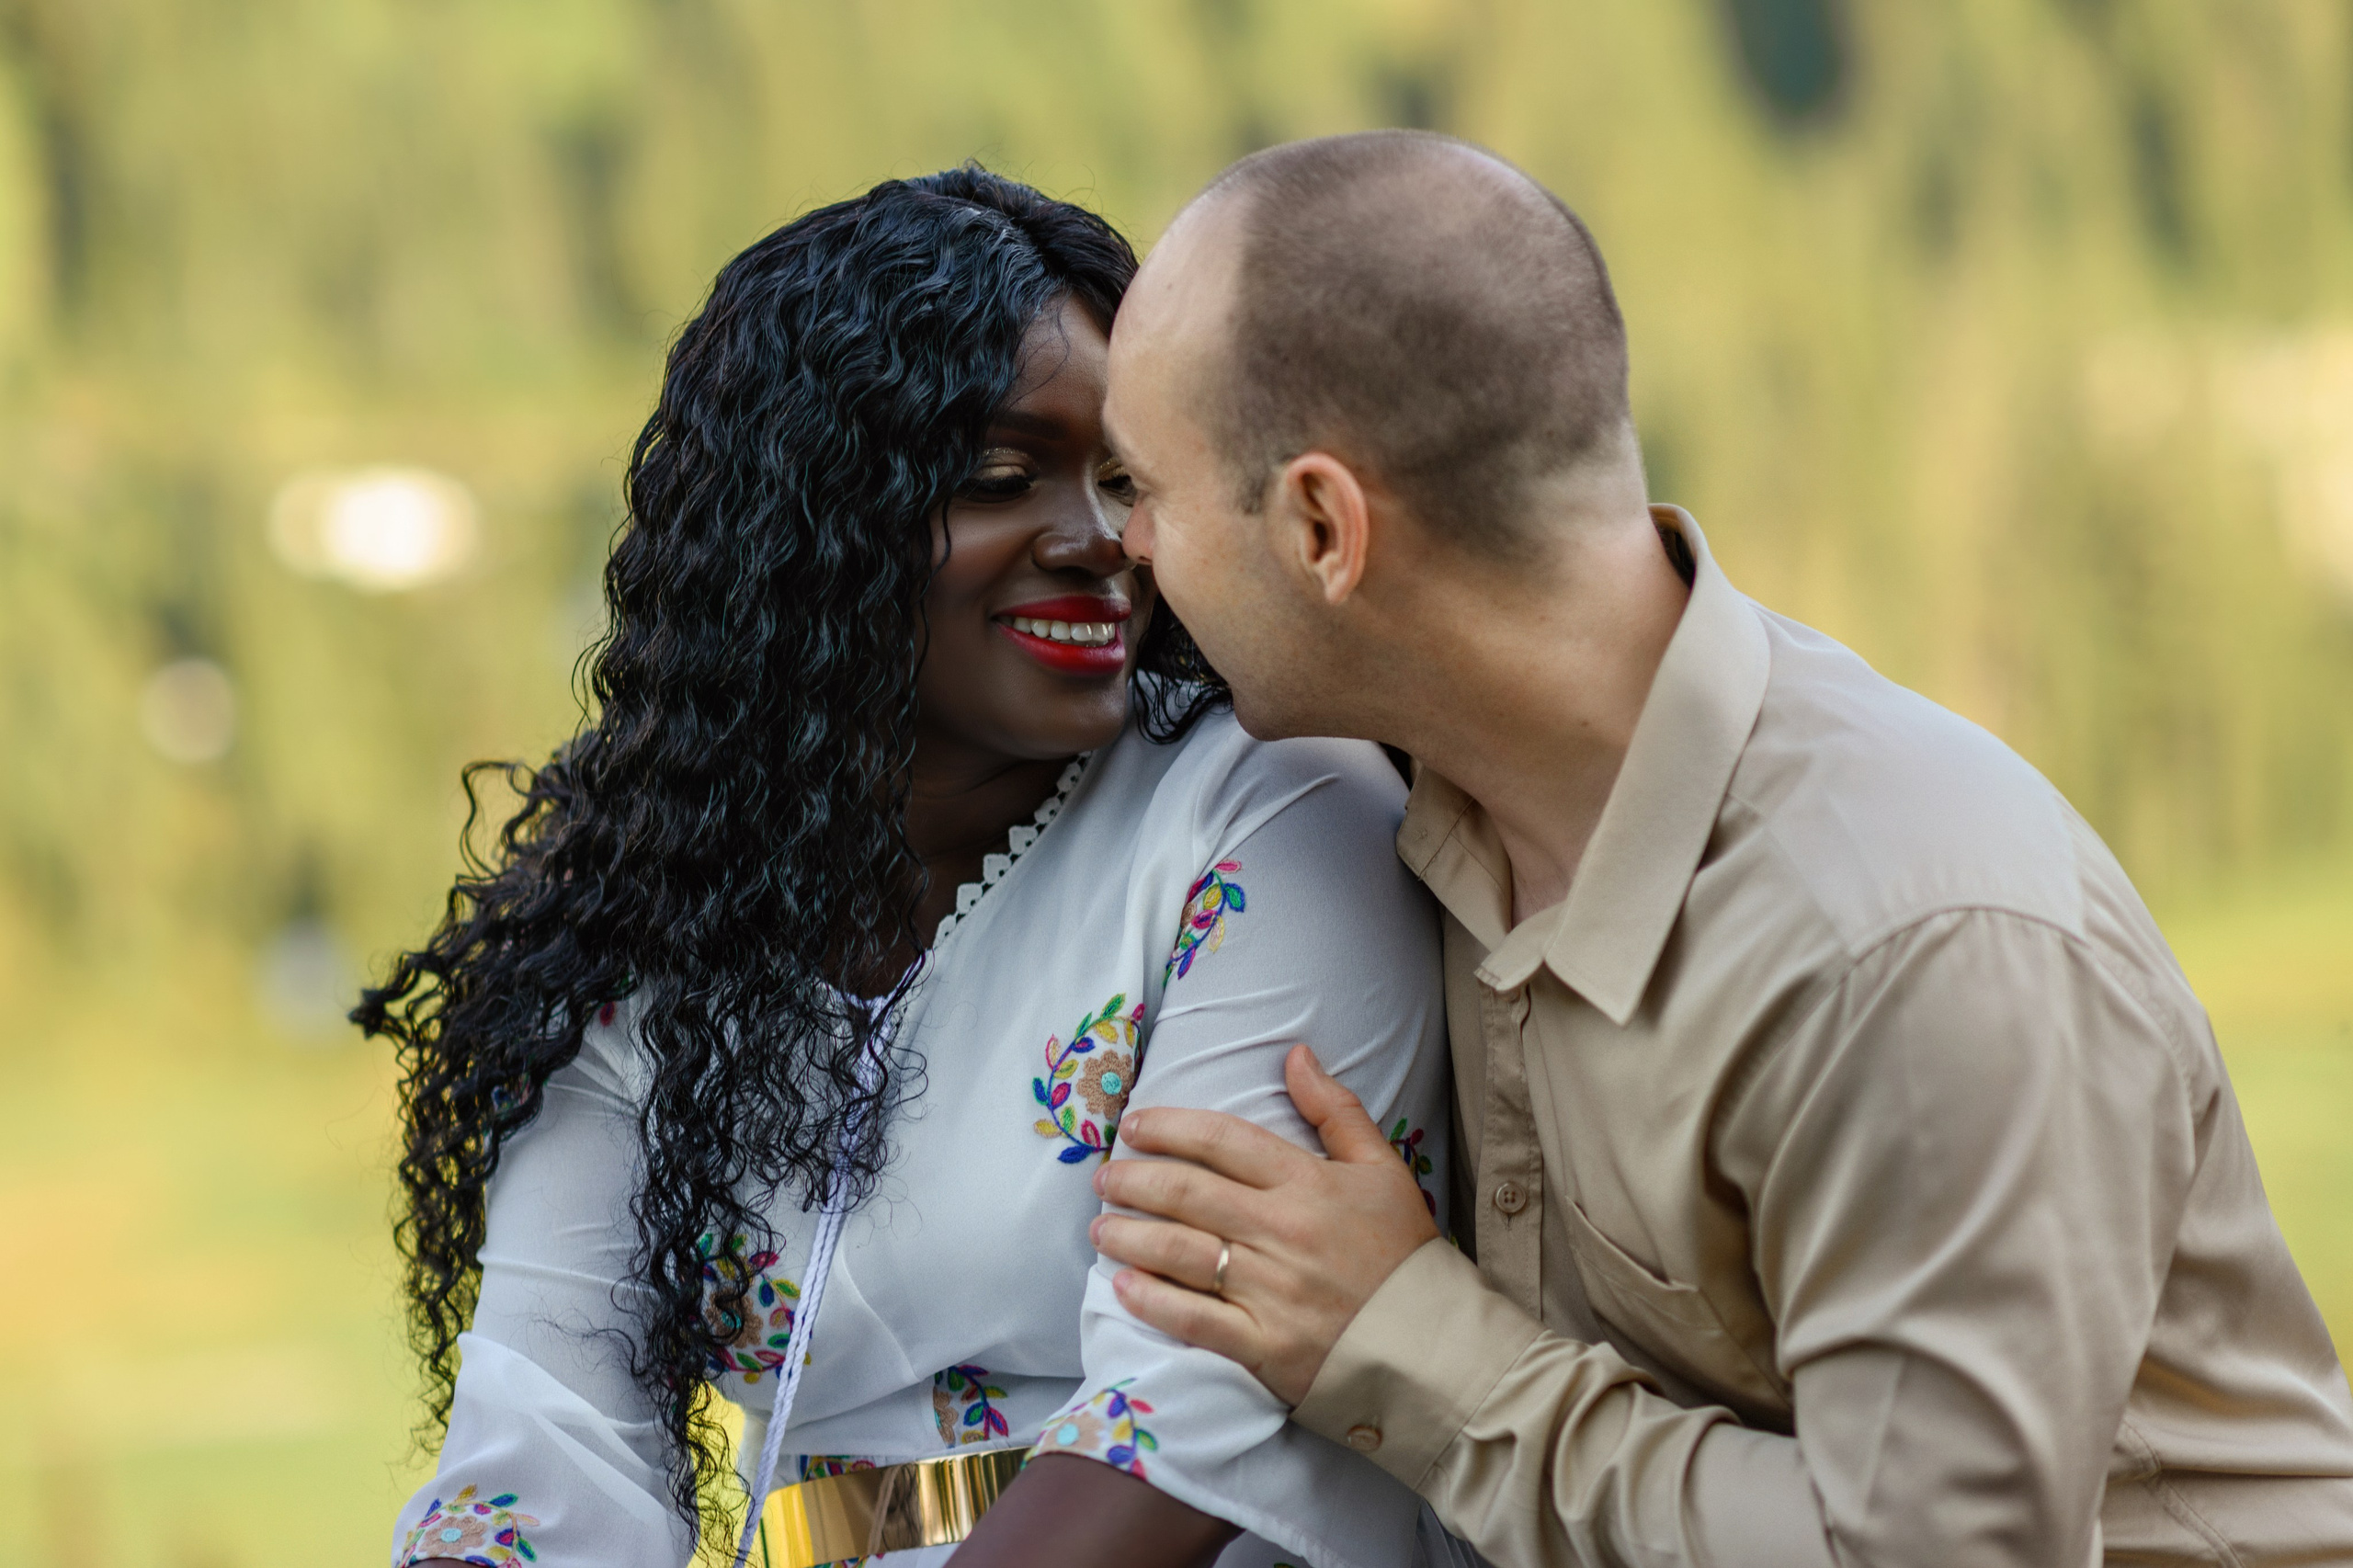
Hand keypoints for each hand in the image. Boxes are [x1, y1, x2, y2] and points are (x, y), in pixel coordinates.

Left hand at [1090, 1044, 1438, 1405]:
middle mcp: (1283, 1232)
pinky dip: (1153, 1302)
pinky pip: (1194, 1319)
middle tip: (1103, 1176)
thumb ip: (1336, 1109)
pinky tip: (1123, 1286)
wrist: (1435, 1347)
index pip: (1223, 1140)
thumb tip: (1294, 1054)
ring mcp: (1271, 1291)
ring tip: (1100, 1227)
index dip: (1170, 1127)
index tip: (1134, 1125)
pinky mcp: (1265, 1346)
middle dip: (1134, 1180)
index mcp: (1309, 1184)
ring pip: (1181, 1252)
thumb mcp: (1382, 1169)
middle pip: (1189, 1193)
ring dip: (1130, 1236)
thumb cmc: (1403, 1254)